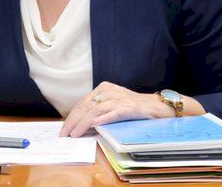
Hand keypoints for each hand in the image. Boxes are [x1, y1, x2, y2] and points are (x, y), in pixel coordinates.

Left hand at [60, 82, 203, 137]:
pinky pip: (115, 112)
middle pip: (86, 106)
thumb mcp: (113, 105)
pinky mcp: (130, 107)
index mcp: (104, 88)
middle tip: (65, 134)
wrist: (157, 106)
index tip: (64, 129)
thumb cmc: (134, 107)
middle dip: (73, 121)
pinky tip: (95, 124)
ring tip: (75, 134)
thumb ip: (98, 110)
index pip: (83, 103)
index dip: (71, 116)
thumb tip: (80, 124)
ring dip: (84, 123)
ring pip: (97, 110)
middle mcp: (110, 91)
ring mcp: (120, 98)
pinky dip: (104, 118)